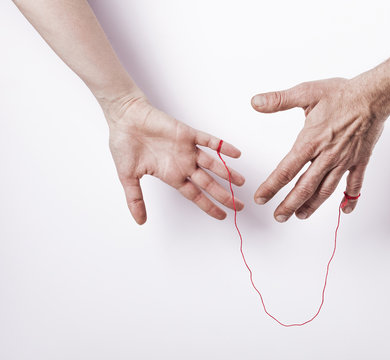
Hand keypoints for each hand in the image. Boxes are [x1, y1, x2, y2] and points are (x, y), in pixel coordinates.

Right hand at [103, 95, 244, 224]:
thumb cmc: (125, 145)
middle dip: (224, 196)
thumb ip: (135, 199)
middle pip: (208, 184)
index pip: (195, 196)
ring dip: (227, 173)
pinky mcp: (188, 134)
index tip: (222, 216)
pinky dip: (222, 146)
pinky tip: (236, 153)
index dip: (209, 206)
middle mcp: (183, 164)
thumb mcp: (128, 177)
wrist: (124, 119)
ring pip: (213, 164)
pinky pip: (209, 141)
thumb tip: (140, 222)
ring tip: (241, 182)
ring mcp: (187, 150)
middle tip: (240, 206)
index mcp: (171, 175)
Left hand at [251, 77, 388, 221]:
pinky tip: (344, 210)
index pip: (286, 170)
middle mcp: (326, 156)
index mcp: (310, 142)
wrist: (375, 95)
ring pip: (326, 190)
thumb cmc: (342, 93)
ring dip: (312, 205)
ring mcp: (344, 161)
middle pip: (304, 187)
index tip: (261, 198)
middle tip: (279, 216)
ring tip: (301, 215)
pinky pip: (355, 185)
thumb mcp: (306, 92)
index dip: (271, 186)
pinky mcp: (360, 161)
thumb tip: (255, 102)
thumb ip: (279, 100)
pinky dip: (350, 199)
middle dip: (289, 204)